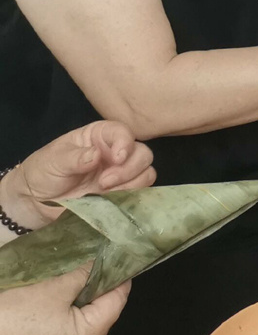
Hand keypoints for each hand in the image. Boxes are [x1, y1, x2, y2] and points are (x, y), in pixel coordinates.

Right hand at [0, 269, 130, 334]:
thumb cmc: (14, 315)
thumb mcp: (52, 288)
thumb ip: (82, 274)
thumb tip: (100, 261)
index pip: (118, 300)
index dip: (120, 275)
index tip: (120, 254)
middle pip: (101, 313)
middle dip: (97, 287)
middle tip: (95, 261)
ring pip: (80, 324)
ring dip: (78, 302)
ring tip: (74, 276)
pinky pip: (61, 334)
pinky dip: (62, 317)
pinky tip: (53, 300)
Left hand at [1, 122, 155, 231]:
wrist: (34, 202)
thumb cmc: (42, 172)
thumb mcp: (54, 161)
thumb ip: (75, 157)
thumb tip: (96, 155)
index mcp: (99, 137)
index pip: (123, 132)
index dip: (125, 144)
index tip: (116, 159)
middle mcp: (114, 153)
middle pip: (142, 154)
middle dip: (129, 169)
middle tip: (104, 182)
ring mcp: (119, 175)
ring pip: (146, 173)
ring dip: (131, 183)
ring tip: (104, 192)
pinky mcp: (119, 194)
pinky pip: (138, 193)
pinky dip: (130, 196)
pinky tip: (110, 200)